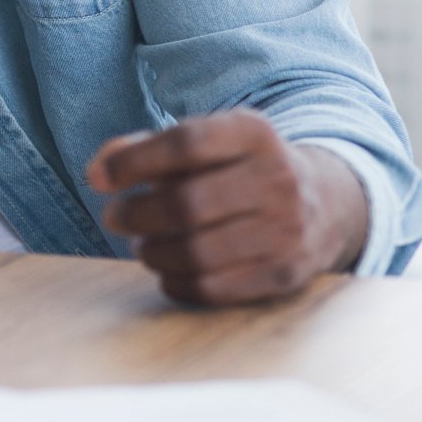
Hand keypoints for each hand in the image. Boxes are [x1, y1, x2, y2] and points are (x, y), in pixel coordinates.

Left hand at [86, 108, 368, 305]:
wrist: (324, 203)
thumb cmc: (235, 168)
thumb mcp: (201, 143)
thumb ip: (143, 149)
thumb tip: (97, 172)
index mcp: (254, 133)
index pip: (186, 145)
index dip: (133, 163)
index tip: (97, 179)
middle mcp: (279, 179)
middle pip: (186, 204)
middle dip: (135, 215)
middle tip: (114, 218)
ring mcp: (289, 229)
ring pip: (197, 252)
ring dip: (152, 252)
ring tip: (142, 245)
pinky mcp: (287, 274)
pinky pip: (214, 288)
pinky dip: (176, 283)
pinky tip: (167, 272)